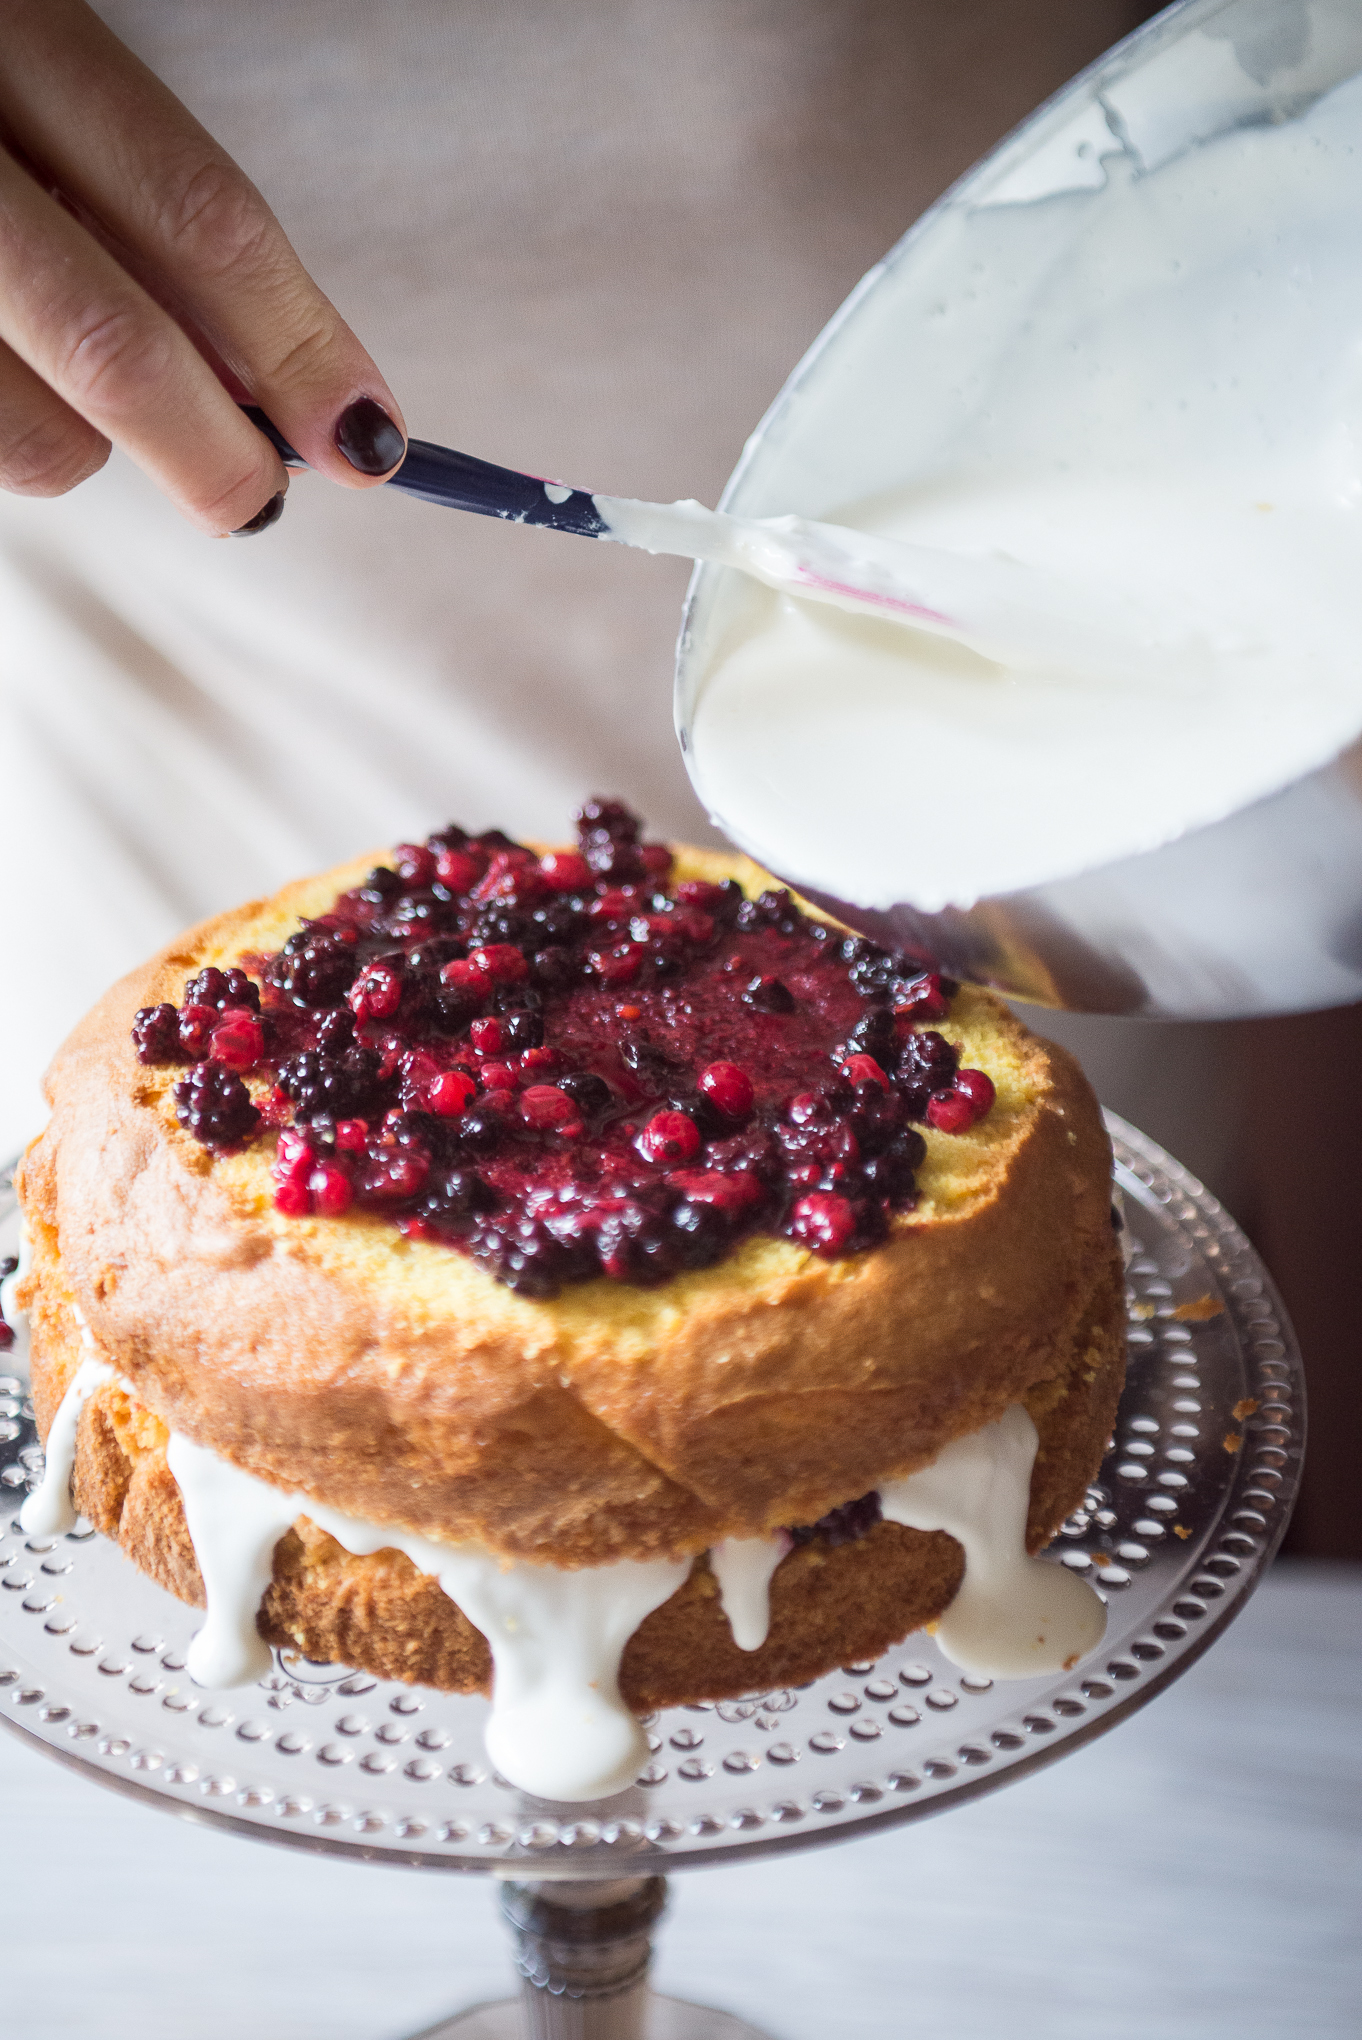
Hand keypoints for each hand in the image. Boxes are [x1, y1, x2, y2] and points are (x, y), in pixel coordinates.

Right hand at [0, 0, 405, 532]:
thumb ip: (136, 197)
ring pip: (28, 436)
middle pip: (114, 349)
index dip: (298, 342)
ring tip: (62, 378)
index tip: (369, 435)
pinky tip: (0, 364)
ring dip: (85, 446)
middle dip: (214, 454)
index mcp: (14, 28)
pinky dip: (8, 433)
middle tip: (258, 498)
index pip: (196, 215)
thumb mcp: (34, 58)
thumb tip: (267, 374)